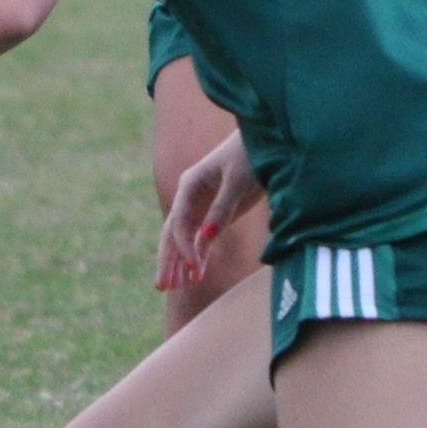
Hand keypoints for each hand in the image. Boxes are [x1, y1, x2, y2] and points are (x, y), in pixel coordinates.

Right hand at [155, 133, 260, 293]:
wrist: (264, 141)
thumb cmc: (250, 155)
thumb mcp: (238, 180)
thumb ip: (223, 208)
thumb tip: (206, 237)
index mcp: (190, 185)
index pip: (179, 222)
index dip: (184, 247)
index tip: (194, 267)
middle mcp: (190, 197)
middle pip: (172, 233)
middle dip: (167, 259)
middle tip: (162, 286)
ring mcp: (201, 206)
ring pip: (184, 238)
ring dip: (179, 262)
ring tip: (174, 287)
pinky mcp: (215, 213)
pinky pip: (201, 239)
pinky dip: (198, 256)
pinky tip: (195, 275)